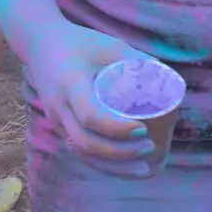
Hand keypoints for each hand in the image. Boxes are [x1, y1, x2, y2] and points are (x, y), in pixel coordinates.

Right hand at [21, 21, 166, 178]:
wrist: (40, 44)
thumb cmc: (81, 43)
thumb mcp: (111, 46)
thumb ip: (138, 62)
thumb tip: (171, 84)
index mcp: (70, 83)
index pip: (91, 116)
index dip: (118, 129)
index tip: (144, 129)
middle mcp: (59, 107)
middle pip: (86, 142)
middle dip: (119, 153)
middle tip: (149, 147)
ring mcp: (56, 120)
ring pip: (82, 153)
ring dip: (113, 165)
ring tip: (144, 167)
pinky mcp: (59, 127)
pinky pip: (79, 151)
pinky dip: (103, 163)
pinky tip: (126, 168)